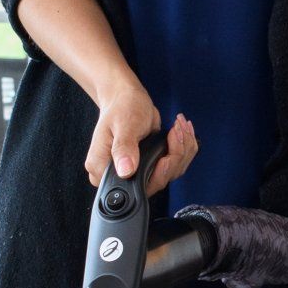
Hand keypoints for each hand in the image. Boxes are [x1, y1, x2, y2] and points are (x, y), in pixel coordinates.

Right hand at [86, 76, 197, 195]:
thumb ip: (124, 148)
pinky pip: (175, 166)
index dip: (156, 175)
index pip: (133, 188)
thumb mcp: (123, 125)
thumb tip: (125, 171)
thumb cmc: (121, 108)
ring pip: (170, 173)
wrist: (126, 98)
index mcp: (104, 169)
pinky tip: (180, 131)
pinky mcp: (151, 166)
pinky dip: (184, 148)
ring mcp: (137, 172)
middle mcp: (120, 176)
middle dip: (174, 157)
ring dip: (182, 150)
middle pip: (157, 182)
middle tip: (176, 132)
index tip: (166, 156)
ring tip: (179, 126)